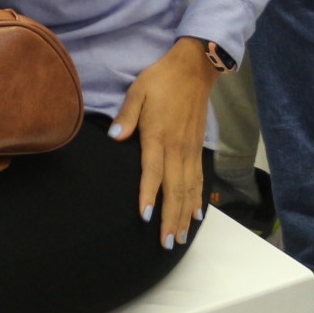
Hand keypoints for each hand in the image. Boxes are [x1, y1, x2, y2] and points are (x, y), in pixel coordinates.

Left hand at [110, 39, 220, 249]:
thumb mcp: (138, 91)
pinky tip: (196, 214)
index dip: (149, 194)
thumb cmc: (161, 80)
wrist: (193, 70)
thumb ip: (127, 116)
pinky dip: (198, 198)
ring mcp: (190, 150)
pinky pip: (198, 179)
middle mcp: (177, 148)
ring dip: (185, 215)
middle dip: (170, 217)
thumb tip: (115, 136)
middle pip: (174, 189)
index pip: (153, 171)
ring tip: (180, 237)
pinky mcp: (198, 148)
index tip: (145, 217)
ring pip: (189, 189)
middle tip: (166, 242)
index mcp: (159, 135)